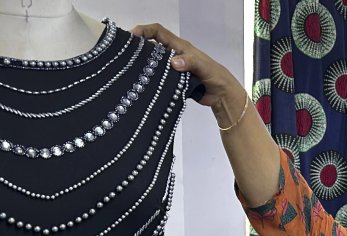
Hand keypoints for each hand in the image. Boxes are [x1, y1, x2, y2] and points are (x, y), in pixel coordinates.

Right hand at [130, 24, 248, 123]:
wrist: (221, 95)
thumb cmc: (214, 75)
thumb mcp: (203, 66)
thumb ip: (190, 62)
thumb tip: (173, 63)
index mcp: (179, 47)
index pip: (158, 32)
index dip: (144, 30)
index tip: (131, 36)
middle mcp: (173, 55)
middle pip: (152, 47)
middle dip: (138, 48)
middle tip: (125, 56)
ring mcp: (172, 69)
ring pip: (153, 63)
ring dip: (143, 66)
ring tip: (129, 71)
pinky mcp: (172, 82)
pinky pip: (158, 79)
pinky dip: (151, 80)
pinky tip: (142, 85)